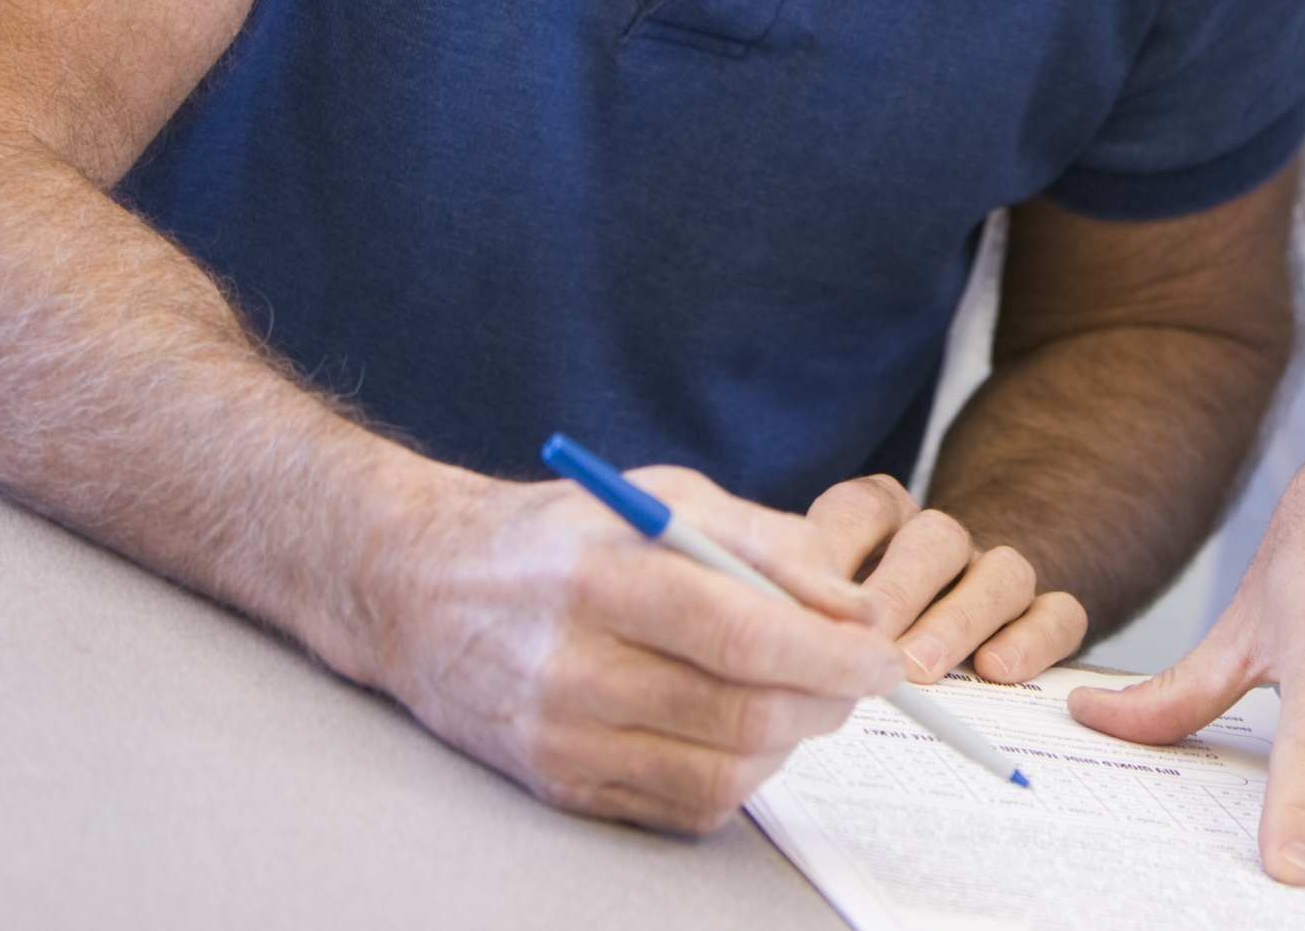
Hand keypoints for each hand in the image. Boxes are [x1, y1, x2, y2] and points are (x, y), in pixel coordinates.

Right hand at [364, 459, 912, 832]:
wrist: (422, 591)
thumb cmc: (559, 537)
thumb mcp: (662, 497)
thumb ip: (769, 543)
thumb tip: (856, 608)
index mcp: (605, 578)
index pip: (743, 634)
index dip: (831, 653)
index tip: (882, 654)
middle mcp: (575, 668)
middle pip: (742, 714)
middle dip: (828, 701)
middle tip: (857, 675)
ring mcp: (562, 738)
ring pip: (723, 772)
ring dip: (791, 742)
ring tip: (799, 695)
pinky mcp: (559, 786)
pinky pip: (682, 806)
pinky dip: (737, 776)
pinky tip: (740, 730)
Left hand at [798, 470, 1087, 683]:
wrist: (927, 648)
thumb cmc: (845, 642)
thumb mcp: (808, 611)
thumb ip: (794, 604)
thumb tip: (769, 628)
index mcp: (881, 522)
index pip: (864, 505)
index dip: (840, 546)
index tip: (811, 601)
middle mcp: (942, 543)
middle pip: (937, 539)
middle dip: (900, 593)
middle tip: (870, 644)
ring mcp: (996, 578)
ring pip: (1004, 570)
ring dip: (960, 619)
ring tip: (921, 670)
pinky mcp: (1045, 616)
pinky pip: (1061, 613)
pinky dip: (1033, 639)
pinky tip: (996, 670)